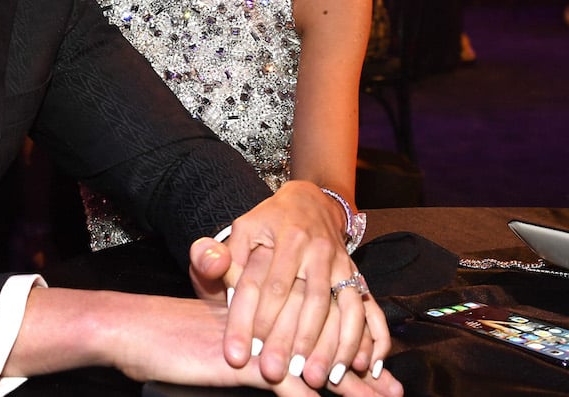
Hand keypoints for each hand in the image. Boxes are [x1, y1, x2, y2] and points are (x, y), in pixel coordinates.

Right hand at [12, 287, 401, 396]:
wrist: (131, 328)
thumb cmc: (164, 338)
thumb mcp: (212, 345)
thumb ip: (243, 350)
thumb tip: (270, 367)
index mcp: (259, 316)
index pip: (311, 330)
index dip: (344, 348)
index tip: (376, 370)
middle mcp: (266, 324)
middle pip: (324, 347)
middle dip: (361, 372)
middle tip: (396, 390)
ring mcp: (258, 342)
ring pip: (317, 365)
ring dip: (353, 388)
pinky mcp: (245, 362)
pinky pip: (288, 388)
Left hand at [189, 182, 390, 388]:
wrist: (311, 203)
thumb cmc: (268, 223)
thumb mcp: (241, 228)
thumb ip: (220, 251)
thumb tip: (212, 266)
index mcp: (287, 238)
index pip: (271, 286)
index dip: (256, 320)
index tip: (241, 353)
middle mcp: (319, 252)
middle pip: (309, 303)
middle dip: (292, 341)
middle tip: (276, 373)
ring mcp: (343, 265)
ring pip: (344, 310)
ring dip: (333, 346)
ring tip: (319, 378)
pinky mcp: (358, 278)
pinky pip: (368, 311)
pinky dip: (367, 339)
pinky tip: (358, 365)